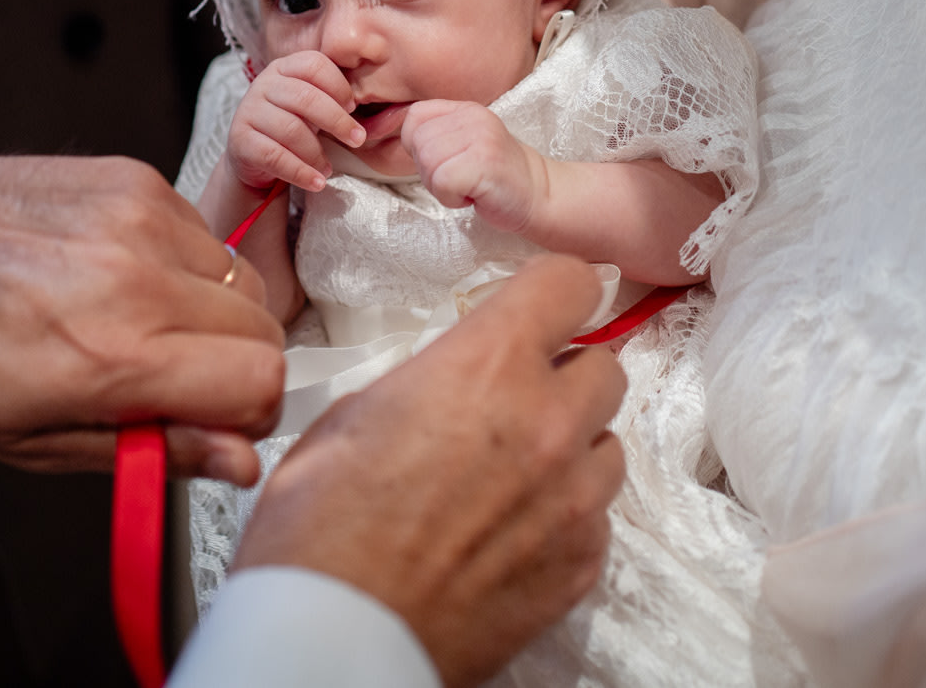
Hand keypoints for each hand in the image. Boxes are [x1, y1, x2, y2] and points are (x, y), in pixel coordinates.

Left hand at [0, 135, 285, 484]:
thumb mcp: (33, 439)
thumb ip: (150, 449)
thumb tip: (235, 457)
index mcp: (109, 354)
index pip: (260, 381)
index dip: (249, 414)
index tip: (220, 420)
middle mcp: (134, 278)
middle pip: (267, 329)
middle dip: (234, 366)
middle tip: (175, 379)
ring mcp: (140, 217)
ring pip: (243, 280)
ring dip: (212, 314)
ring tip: (141, 325)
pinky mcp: (137, 179)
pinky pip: (206, 235)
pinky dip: (184, 266)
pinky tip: (124, 277)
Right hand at [227, 49, 364, 192]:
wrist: (255, 156)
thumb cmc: (296, 127)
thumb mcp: (318, 110)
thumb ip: (343, 105)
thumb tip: (396, 113)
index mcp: (285, 67)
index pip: (315, 64)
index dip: (339, 86)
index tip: (354, 108)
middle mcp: (264, 84)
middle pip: (306, 97)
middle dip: (337, 121)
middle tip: (357, 139)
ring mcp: (248, 111)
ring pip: (291, 130)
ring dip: (317, 153)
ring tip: (328, 169)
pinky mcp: (239, 141)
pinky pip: (274, 156)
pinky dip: (300, 172)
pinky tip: (317, 182)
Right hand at [235, 255, 626, 686]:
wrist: (334, 642)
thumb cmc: (317, 532)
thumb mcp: (351, 417)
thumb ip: (425, 383)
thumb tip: (447, 384)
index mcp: (486, 366)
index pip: (572, 284)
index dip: (556, 290)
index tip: (544, 305)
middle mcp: (547, 423)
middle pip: (605, 367)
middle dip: (565, 375)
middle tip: (514, 399)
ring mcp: (573, 500)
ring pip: (608, 445)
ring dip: (571, 446)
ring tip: (511, 473)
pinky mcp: (580, 565)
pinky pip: (598, 517)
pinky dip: (565, 514)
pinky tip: (510, 531)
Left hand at [402, 99, 546, 234]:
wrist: (540, 195)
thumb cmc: (495, 176)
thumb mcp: (466, 142)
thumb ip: (437, 134)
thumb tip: (398, 138)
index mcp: (465, 109)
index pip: (415, 116)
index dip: (416, 145)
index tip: (442, 161)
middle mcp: (474, 118)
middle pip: (418, 143)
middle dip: (429, 171)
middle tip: (459, 179)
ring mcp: (481, 138)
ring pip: (427, 163)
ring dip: (441, 186)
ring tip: (467, 186)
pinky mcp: (485, 164)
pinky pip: (441, 182)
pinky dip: (451, 198)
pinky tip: (472, 196)